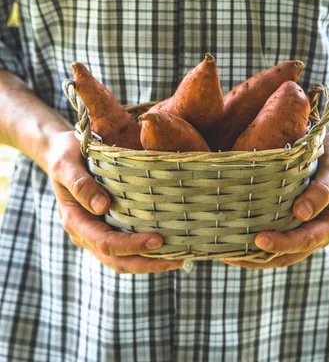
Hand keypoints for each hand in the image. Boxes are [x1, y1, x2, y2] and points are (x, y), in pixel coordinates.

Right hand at [47, 131, 182, 273]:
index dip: (131, 245)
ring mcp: (97, 232)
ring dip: (149, 262)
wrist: (62, 153)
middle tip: (178, 260)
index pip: (105, 242)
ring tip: (179, 258)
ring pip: (122, 259)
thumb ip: (80, 184)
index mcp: (75, 221)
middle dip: (147, 263)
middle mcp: (86, 232)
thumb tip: (102, 207)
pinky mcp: (107, 226)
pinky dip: (145, 250)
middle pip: (117, 260)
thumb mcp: (66, 164)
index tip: (157, 240)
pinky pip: (126, 246)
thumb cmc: (65, 155)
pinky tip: (167, 246)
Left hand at [223, 128, 328, 269]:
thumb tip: (301, 213)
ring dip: (253, 256)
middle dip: (260, 258)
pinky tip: (232, 239)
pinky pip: (273, 235)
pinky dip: (254, 242)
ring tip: (225, 254)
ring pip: (278, 252)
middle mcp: (317, 232)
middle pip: (288, 254)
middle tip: (230, 255)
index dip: (283, 243)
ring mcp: (303, 228)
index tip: (259, 240)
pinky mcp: (290, 220)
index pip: (306, 240)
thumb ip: (322, 190)